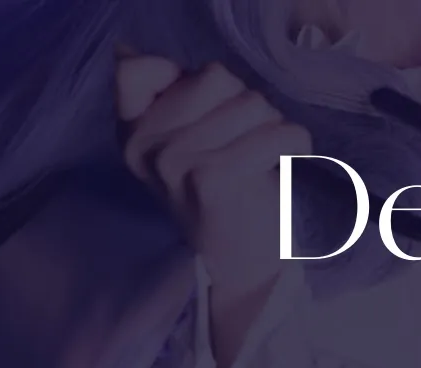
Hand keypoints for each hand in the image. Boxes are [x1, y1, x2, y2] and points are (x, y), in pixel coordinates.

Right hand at [116, 56, 309, 291]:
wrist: (237, 263)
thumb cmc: (218, 192)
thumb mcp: (178, 140)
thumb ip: (159, 95)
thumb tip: (125, 51)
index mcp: (131, 133)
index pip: (136, 71)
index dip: (181, 79)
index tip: (205, 114)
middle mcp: (144, 146)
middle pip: (216, 78)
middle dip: (245, 103)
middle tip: (244, 143)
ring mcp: (175, 161)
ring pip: (252, 104)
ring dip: (273, 125)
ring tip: (263, 157)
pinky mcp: (212, 179)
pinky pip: (275, 134)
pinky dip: (295, 143)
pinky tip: (288, 160)